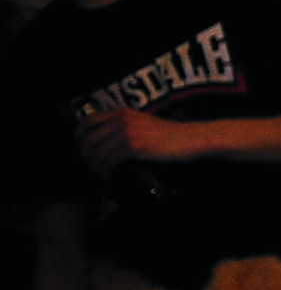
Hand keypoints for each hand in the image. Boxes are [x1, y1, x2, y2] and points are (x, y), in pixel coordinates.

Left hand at [75, 111, 200, 173]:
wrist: (191, 139)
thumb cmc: (171, 136)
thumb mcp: (144, 124)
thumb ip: (125, 127)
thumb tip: (105, 142)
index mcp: (123, 113)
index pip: (88, 121)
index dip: (79, 137)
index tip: (82, 148)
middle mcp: (122, 120)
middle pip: (88, 139)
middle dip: (86, 156)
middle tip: (92, 165)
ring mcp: (127, 132)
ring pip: (96, 153)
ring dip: (95, 167)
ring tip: (102, 173)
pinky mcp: (133, 146)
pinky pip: (108, 161)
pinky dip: (106, 172)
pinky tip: (110, 176)